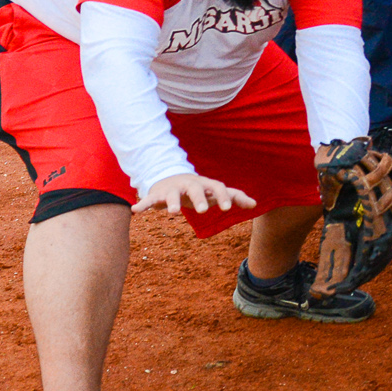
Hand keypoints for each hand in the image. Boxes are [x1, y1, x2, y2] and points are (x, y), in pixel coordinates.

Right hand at [132, 172, 255, 214]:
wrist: (170, 178)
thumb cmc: (198, 189)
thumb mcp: (214, 192)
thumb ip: (234, 196)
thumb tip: (255, 205)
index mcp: (206, 184)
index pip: (218, 187)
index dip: (223, 196)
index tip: (227, 208)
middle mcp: (190, 184)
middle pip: (196, 189)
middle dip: (199, 199)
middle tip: (202, 211)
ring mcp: (173, 188)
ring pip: (172, 194)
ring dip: (172, 203)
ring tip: (172, 213)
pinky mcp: (157, 194)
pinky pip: (149, 199)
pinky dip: (143, 204)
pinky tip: (136, 211)